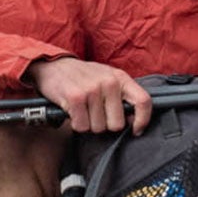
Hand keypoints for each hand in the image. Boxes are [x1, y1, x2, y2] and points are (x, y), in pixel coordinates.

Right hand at [27, 57, 152, 134]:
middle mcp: (109, 82)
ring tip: (83, 109)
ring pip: (98, 128)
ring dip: (88, 123)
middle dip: (104, 124)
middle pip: (117, 124)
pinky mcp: (76, 97)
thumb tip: (133, 120)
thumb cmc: (83, 77)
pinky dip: (76, 123)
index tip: (135, 131)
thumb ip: (121, 95)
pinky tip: (73, 110)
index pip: (143, 101)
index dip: (142, 120)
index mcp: (120, 77)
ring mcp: (93, 89)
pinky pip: (82, 126)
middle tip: (94, 113)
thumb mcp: (107, 78)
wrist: (53, 65)